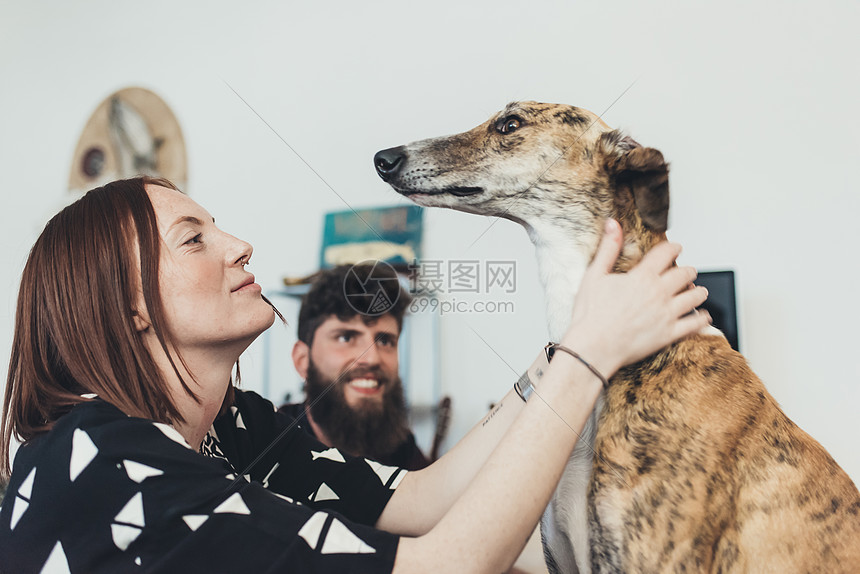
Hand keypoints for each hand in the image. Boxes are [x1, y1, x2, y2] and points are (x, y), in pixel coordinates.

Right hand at [562, 219, 710, 377]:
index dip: (674, 248)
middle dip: (688, 270)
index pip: (667, 253)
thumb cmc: (590, 314)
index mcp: (643, 277)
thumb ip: (608, 249)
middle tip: (687, 271)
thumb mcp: (594, 276)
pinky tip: (703, 316)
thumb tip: (612, 224)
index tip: (676, 247)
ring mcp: (666, 314)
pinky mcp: (669, 334)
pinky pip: (694, 324)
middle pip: (685, 274)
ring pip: (695, 297)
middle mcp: (659, 293)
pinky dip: (702, 318)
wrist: (593, 347)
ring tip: (698, 290)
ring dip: (698, 291)